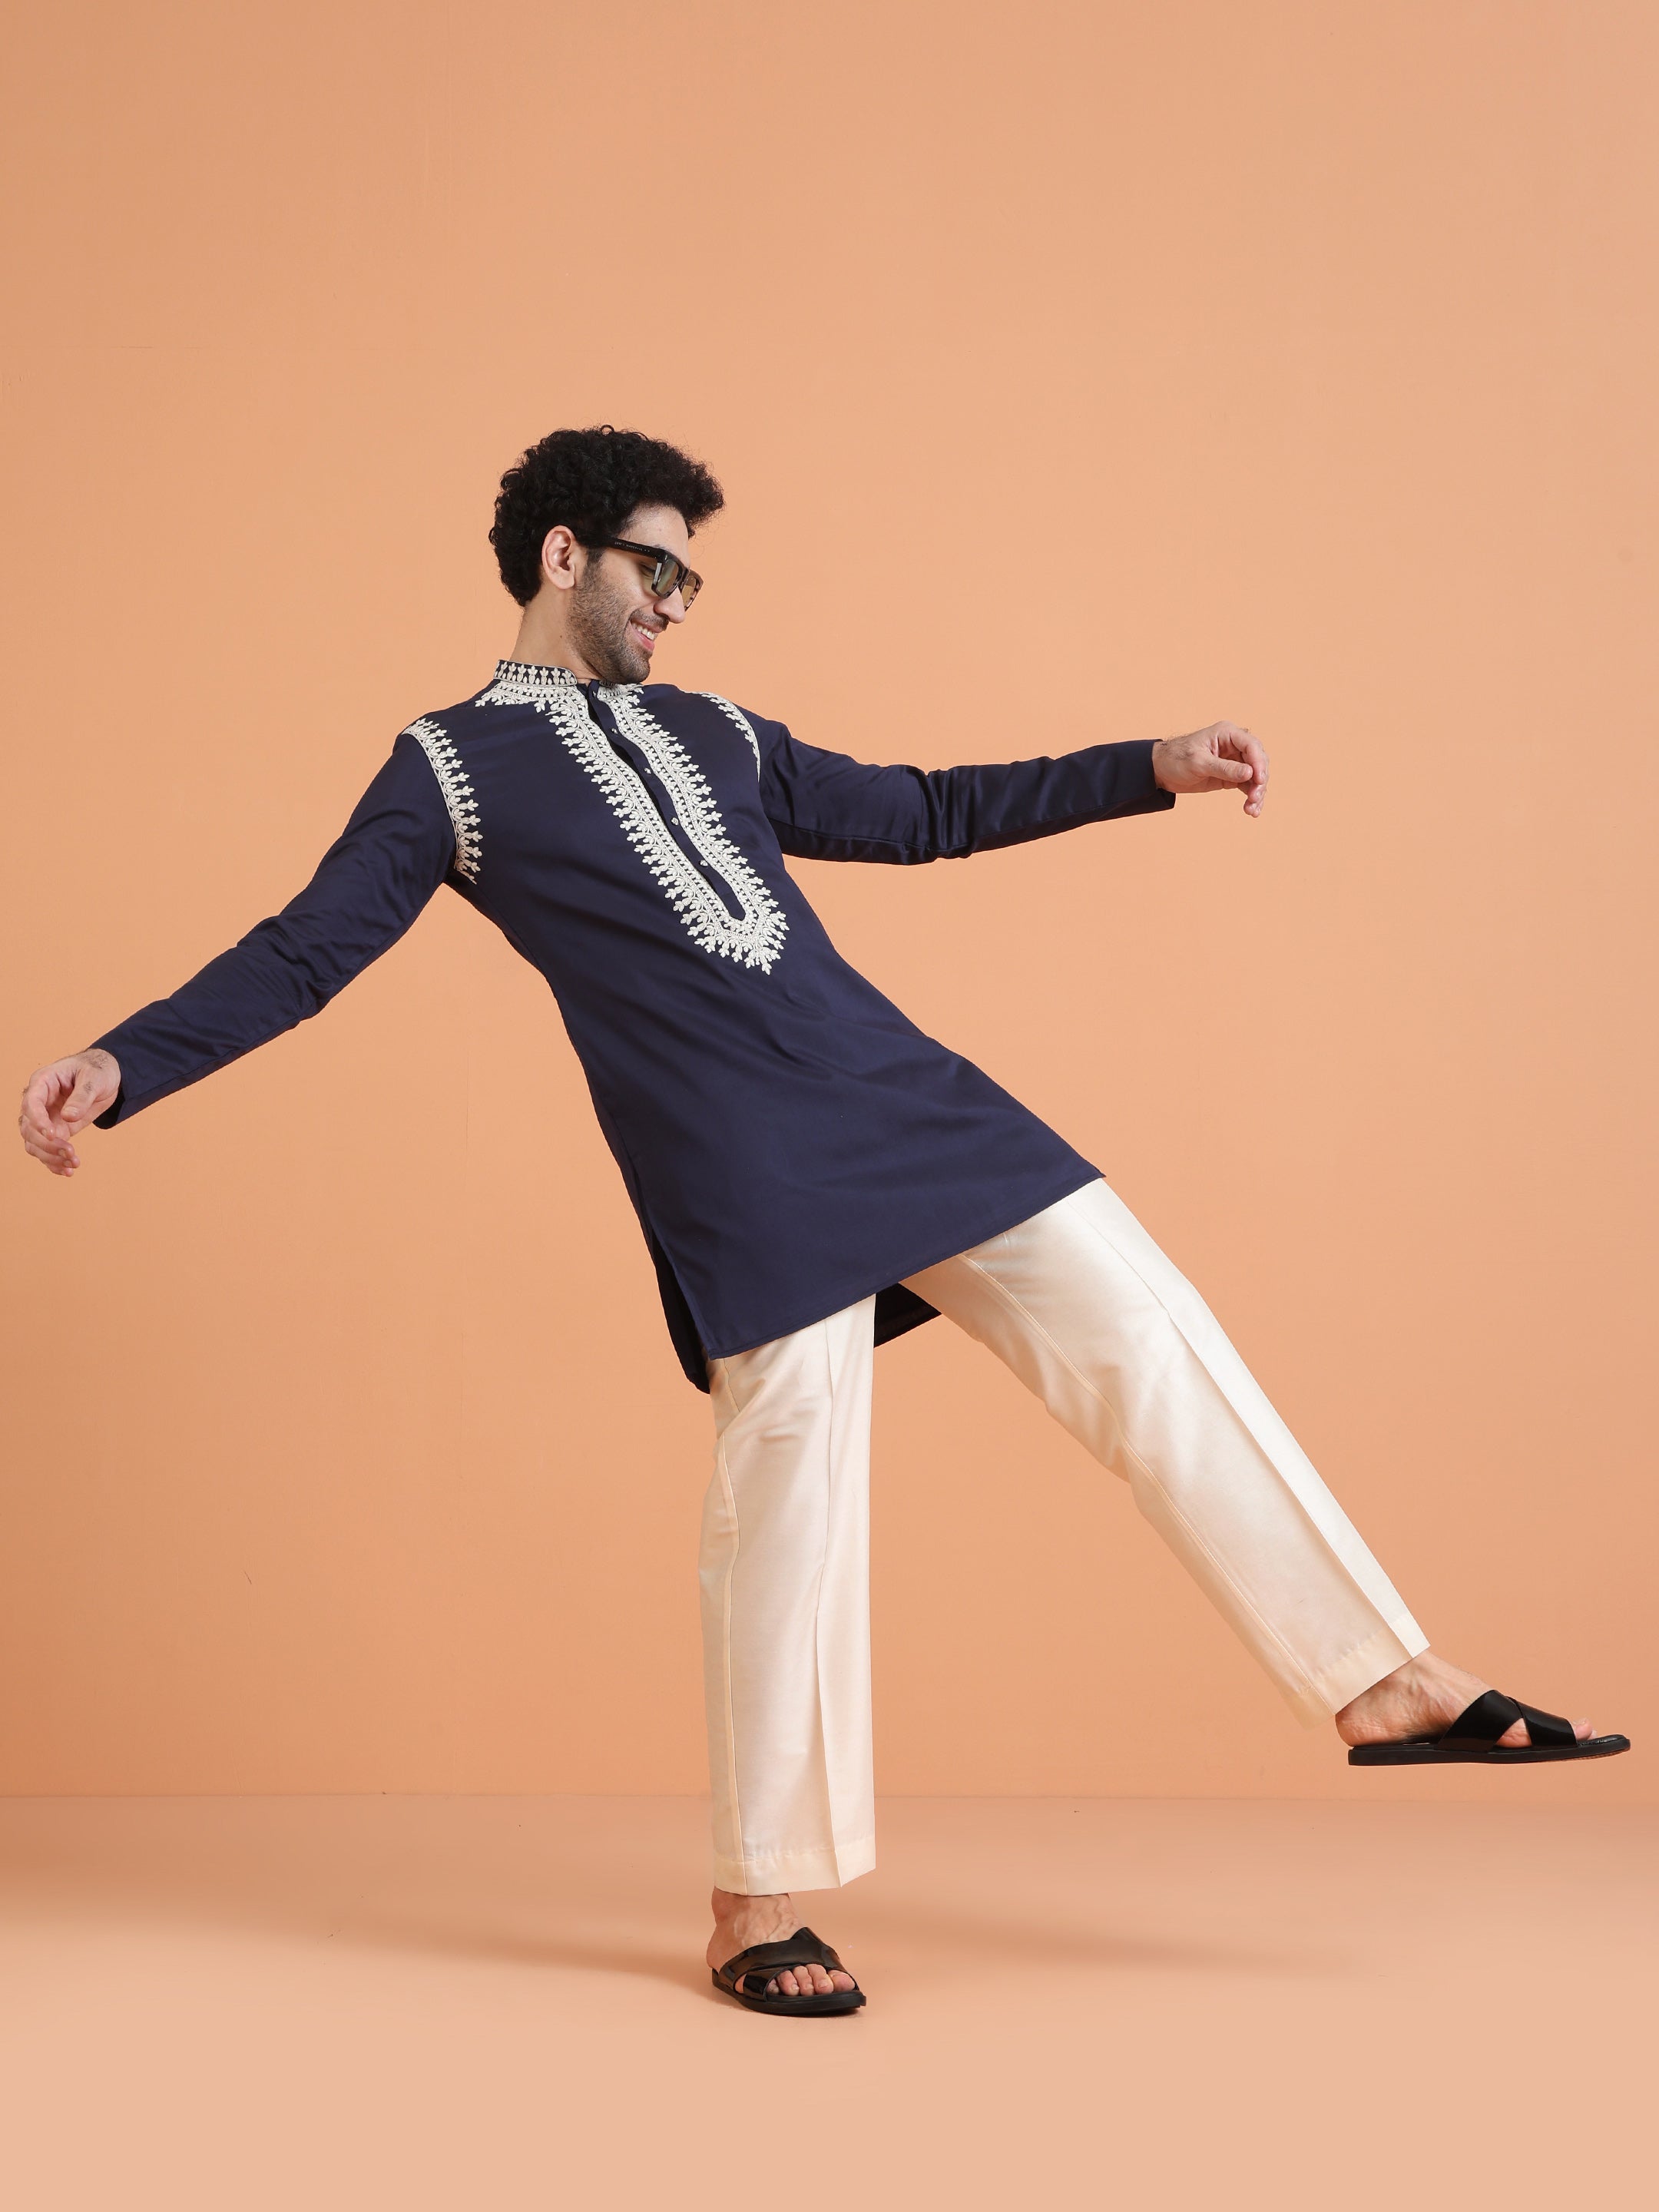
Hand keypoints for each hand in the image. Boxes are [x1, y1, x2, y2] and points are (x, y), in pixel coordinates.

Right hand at [19, 1049, 120, 1177]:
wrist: (107, 1076)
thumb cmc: (98, 1070)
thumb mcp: (94, 1078)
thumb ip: (82, 1096)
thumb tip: (68, 1117)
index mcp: (43, 1083)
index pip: (31, 1104)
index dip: (38, 1121)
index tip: (53, 1135)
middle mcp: (39, 1102)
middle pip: (28, 1128)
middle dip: (47, 1144)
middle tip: (70, 1153)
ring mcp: (46, 1118)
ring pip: (34, 1143)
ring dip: (50, 1157)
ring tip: (73, 1164)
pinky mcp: (56, 1130)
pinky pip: (47, 1150)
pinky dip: (54, 1162)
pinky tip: (68, 1171)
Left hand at [1152, 722, 1268, 816]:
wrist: (1161, 770)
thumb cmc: (1176, 759)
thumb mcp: (1199, 763)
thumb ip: (1224, 768)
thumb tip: (1250, 773)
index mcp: (1227, 734)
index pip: (1251, 745)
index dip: (1259, 763)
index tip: (1259, 781)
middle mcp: (1234, 745)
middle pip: (1258, 761)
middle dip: (1260, 780)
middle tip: (1255, 798)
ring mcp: (1234, 760)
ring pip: (1255, 775)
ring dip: (1257, 792)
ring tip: (1252, 810)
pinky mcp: (1231, 775)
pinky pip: (1247, 785)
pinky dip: (1251, 797)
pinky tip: (1251, 810)